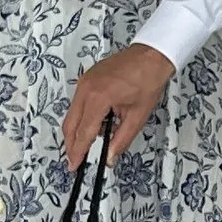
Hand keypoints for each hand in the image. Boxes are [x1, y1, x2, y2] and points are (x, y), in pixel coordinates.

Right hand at [64, 45, 174, 168]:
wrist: (151, 56)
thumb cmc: (148, 79)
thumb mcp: (137, 116)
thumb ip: (121, 140)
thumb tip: (110, 157)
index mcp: (98, 98)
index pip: (83, 133)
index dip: (78, 152)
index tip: (74, 165)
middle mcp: (86, 88)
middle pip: (70, 124)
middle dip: (72, 144)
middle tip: (76, 160)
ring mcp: (84, 81)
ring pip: (72, 114)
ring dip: (79, 130)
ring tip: (96, 139)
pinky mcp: (87, 79)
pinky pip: (78, 103)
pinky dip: (84, 116)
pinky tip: (98, 122)